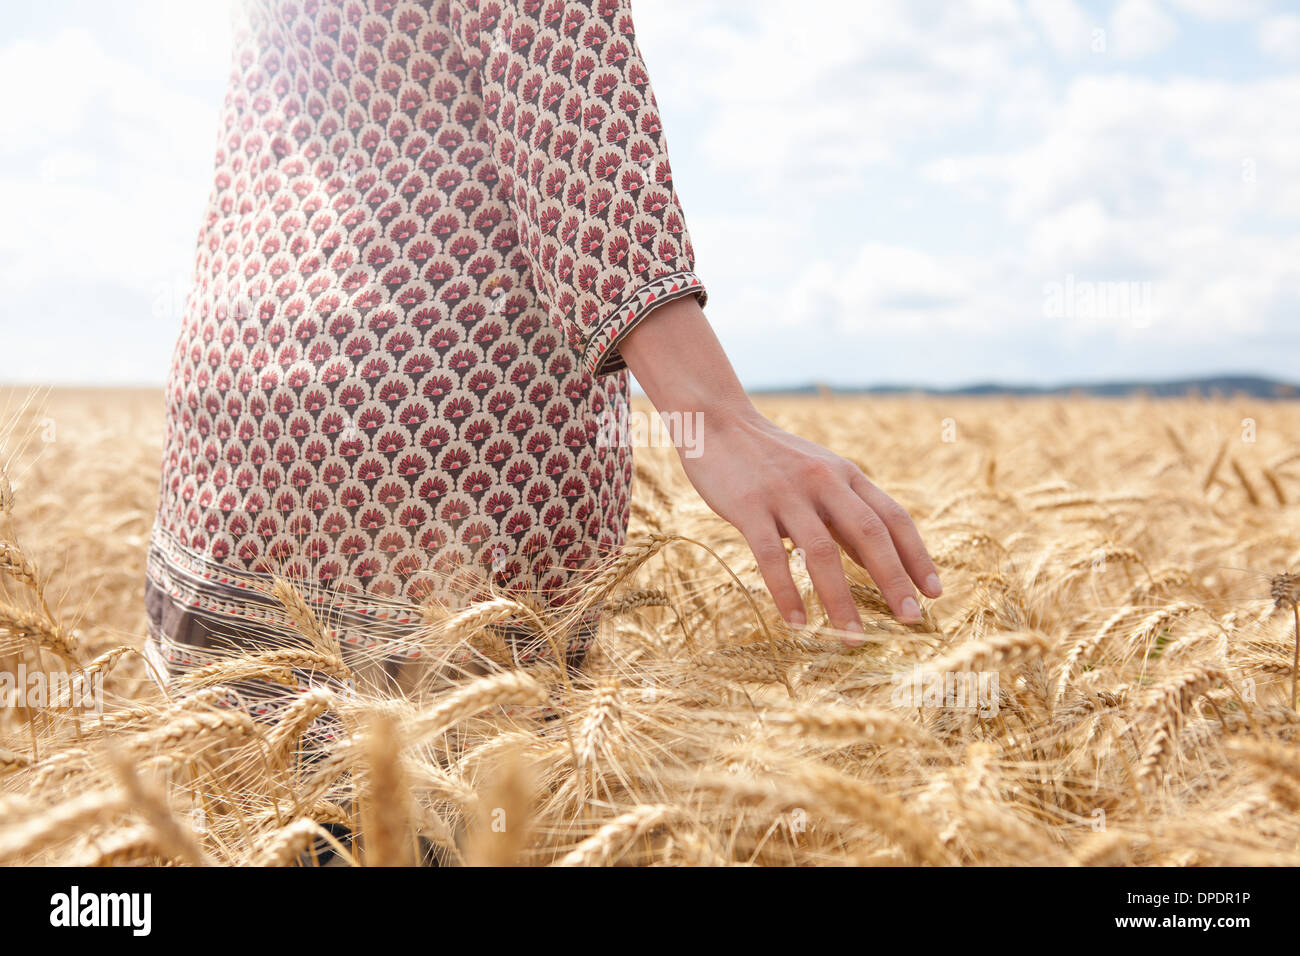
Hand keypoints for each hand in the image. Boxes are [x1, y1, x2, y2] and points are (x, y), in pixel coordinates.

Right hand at [617, 296, 941, 644]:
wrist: (716, 421)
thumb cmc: (771, 458)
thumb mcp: (818, 476)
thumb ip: (845, 513)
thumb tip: (878, 562)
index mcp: (845, 475)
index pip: (893, 518)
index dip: (917, 556)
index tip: (934, 594)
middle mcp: (823, 481)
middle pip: (869, 534)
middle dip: (894, 580)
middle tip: (911, 620)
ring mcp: (785, 493)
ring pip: (821, 552)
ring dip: (840, 600)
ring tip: (852, 638)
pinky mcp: (748, 505)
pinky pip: (772, 557)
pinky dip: (787, 593)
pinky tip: (797, 622)